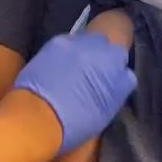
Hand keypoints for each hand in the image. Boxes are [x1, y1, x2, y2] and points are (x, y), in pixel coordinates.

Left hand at [13, 34, 135, 155]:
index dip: (114, 66)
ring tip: (73, 75)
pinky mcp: (48, 45)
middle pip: (100, 43)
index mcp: (112, 57)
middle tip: (92, 76)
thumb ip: (121, 84)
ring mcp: (69, 41)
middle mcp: (91, 42)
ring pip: (81, 43)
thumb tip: (124, 73)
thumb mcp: (109, 108)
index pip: (119, 54)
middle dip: (98, 56)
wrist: (37, 117)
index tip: (109, 79)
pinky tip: (58, 72)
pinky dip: (63, 56)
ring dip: (80, 54)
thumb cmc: (78, 119)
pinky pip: (63, 46)